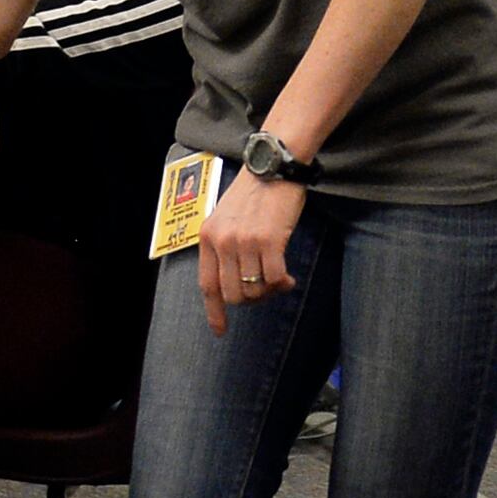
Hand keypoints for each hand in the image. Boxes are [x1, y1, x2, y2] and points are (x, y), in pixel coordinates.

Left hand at [198, 164, 304, 331]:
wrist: (274, 166)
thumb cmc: (255, 192)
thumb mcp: (226, 218)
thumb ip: (225, 247)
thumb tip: (238, 284)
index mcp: (208, 237)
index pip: (207, 285)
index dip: (214, 311)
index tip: (220, 331)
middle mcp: (222, 242)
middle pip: (233, 294)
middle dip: (252, 299)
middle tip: (267, 291)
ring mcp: (244, 242)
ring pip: (255, 289)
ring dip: (270, 290)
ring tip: (281, 280)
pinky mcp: (269, 241)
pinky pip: (274, 279)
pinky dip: (283, 283)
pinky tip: (289, 278)